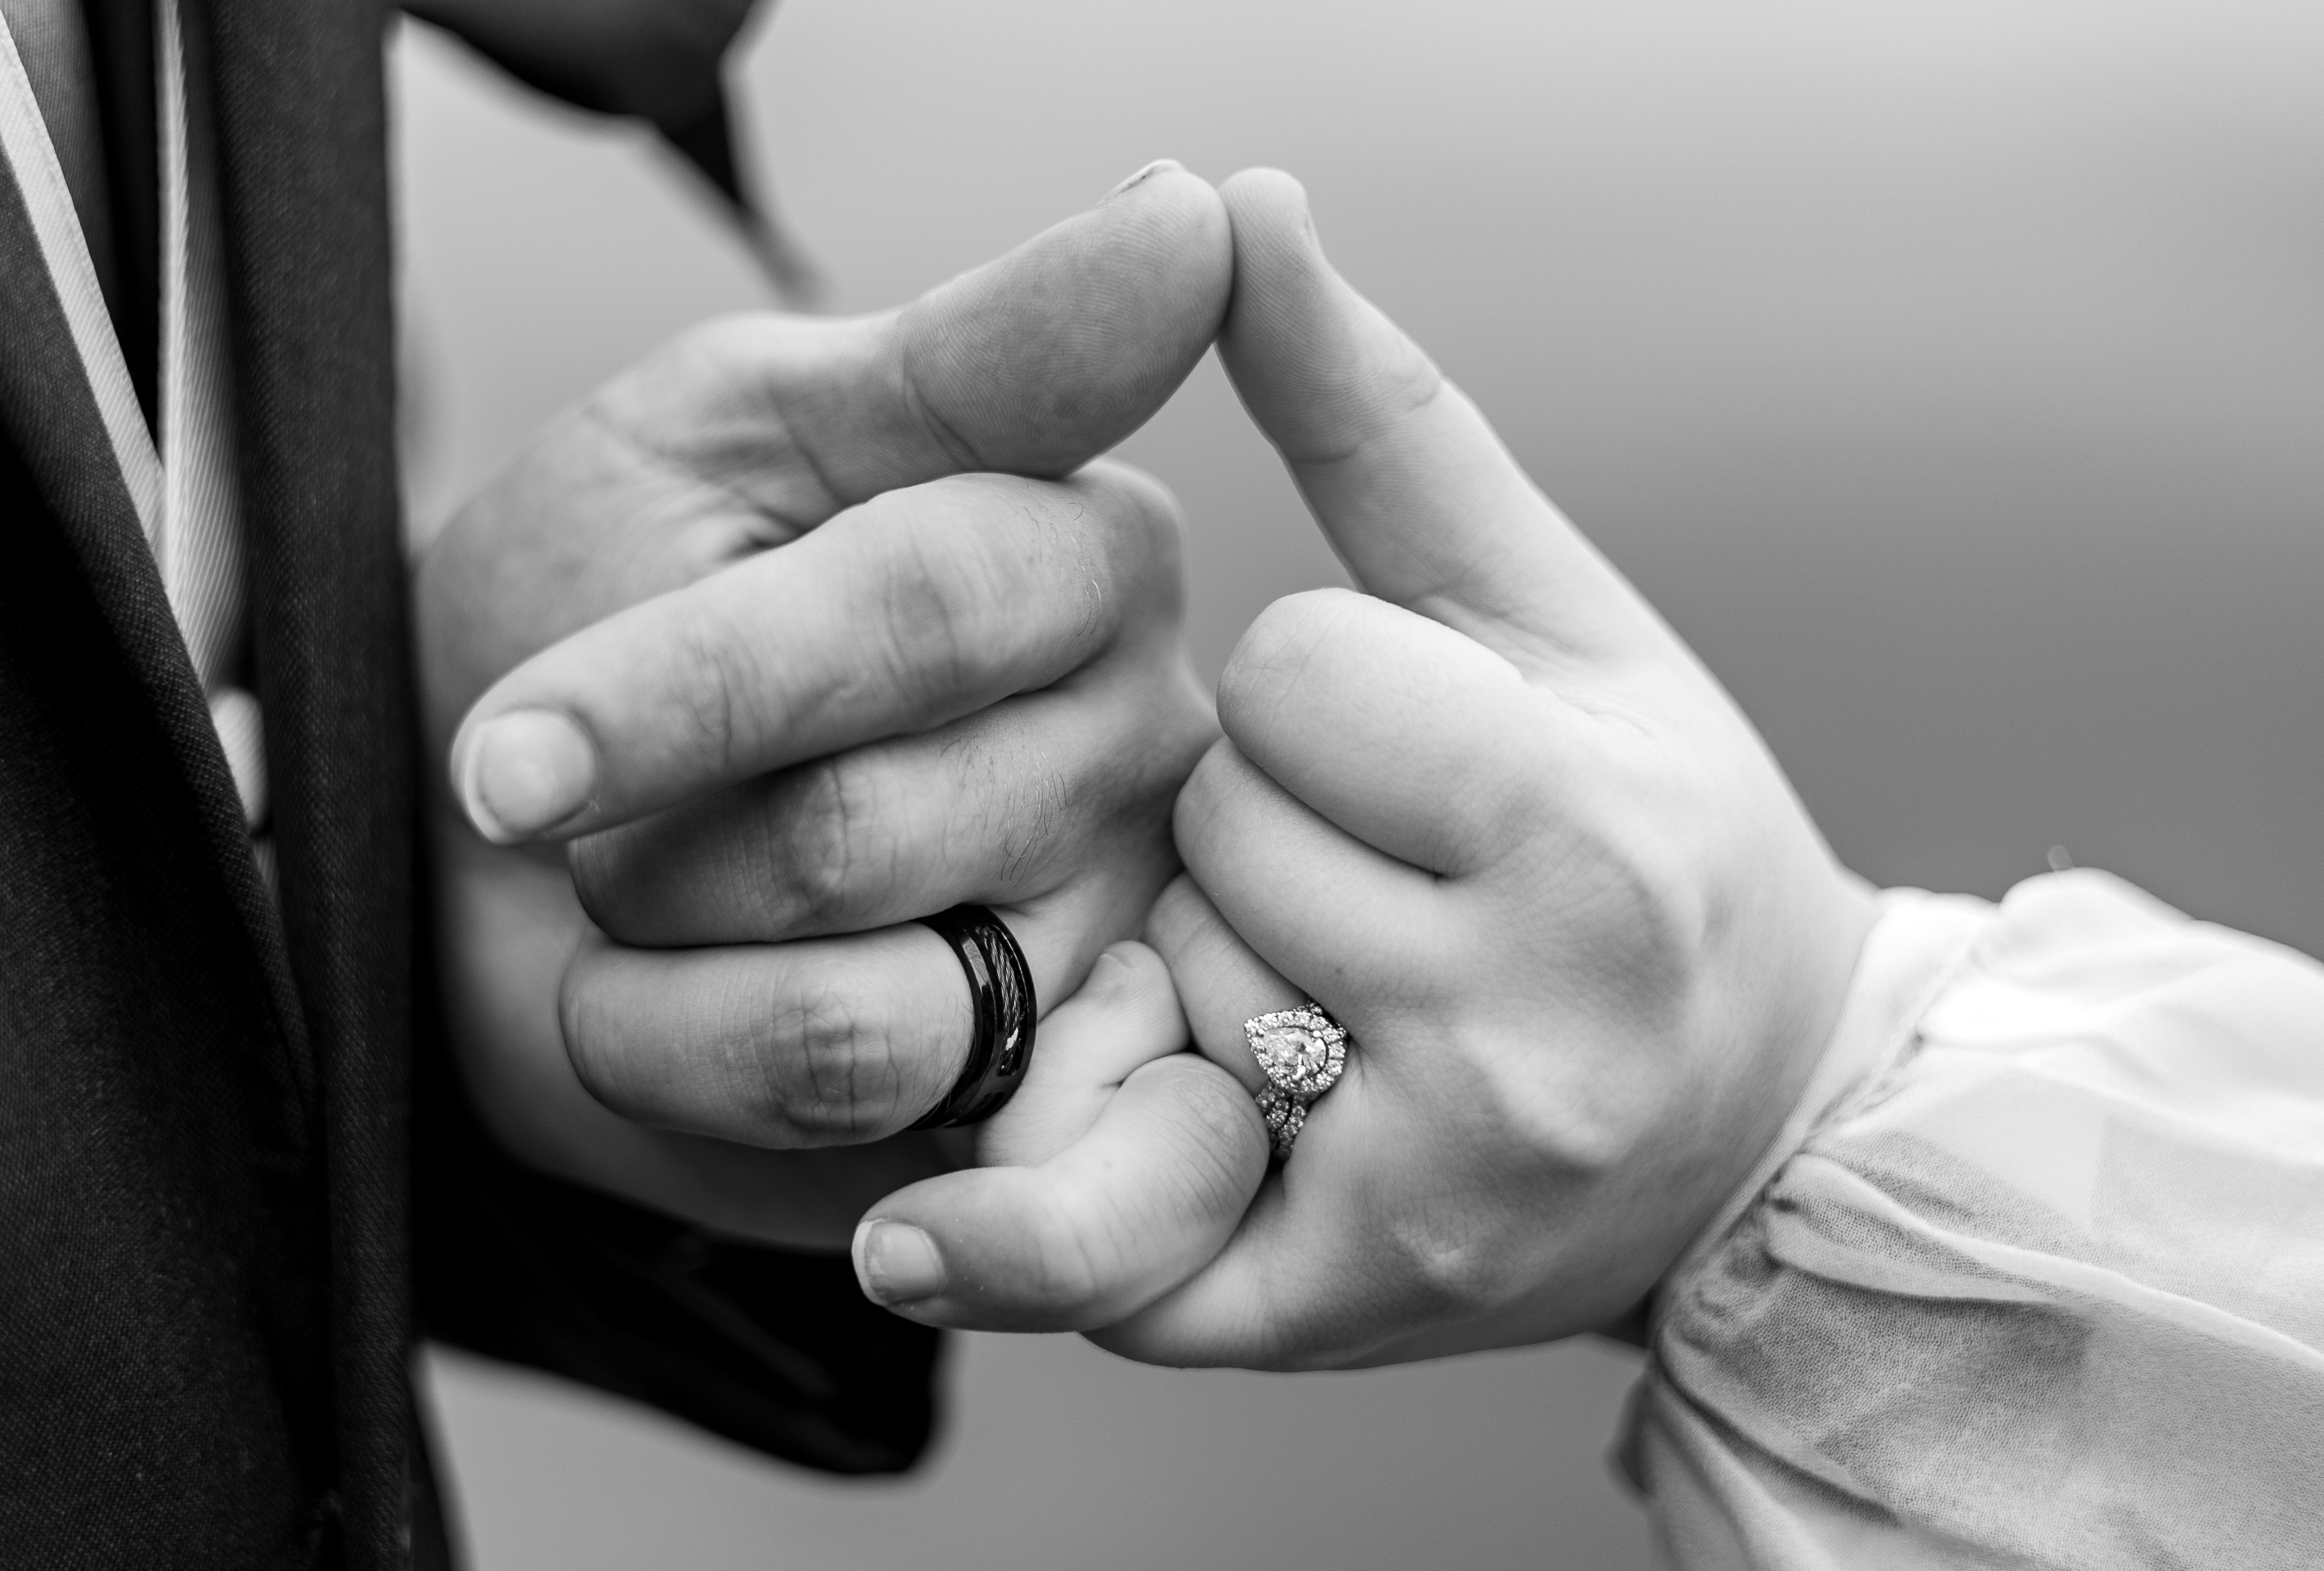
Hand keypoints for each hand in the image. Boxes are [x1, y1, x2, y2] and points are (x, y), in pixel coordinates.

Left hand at [414, 162, 1228, 1246]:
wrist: (512, 864)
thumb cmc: (604, 611)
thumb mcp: (733, 436)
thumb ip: (982, 355)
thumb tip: (1202, 212)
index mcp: (1086, 549)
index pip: (916, 606)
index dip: (687, 689)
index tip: (515, 754)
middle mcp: (1139, 749)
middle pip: (861, 819)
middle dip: (648, 830)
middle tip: (590, 797)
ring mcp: (1103, 945)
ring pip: (872, 1004)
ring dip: (668, 962)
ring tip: (656, 904)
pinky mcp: (1040, 1104)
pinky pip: (858, 1126)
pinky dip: (696, 1068)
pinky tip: (706, 1008)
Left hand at [853, 169, 1877, 1360]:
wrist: (1763, 1122)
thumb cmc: (1667, 836)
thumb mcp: (1559, 612)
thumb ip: (1385, 415)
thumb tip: (1237, 202)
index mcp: (1584, 833)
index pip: (1290, 681)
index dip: (1330, 695)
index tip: (1413, 747)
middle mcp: (1522, 1029)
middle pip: (1214, 829)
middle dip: (1266, 828)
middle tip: (1385, 879)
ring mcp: (1428, 1185)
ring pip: (1166, 979)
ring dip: (1215, 962)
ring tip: (1345, 991)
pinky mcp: (1342, 1306)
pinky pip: (1112, 1250)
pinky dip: (1034, 1221)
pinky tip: (1011, 1188)